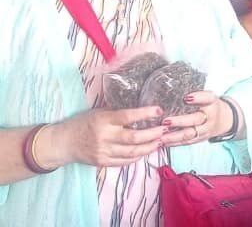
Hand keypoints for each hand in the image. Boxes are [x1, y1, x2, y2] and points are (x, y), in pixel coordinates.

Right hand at [51, 106, 166, 167]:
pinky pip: (125, 161)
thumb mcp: (99, 112)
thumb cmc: (83, 123)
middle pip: (134, 137)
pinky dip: (138, 156)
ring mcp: (103, 151)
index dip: (145, 113)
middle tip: (164, 130)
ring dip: (149, 147)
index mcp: (103, 120)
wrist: (63, 142)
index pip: (128, 116)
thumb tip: (142, 113)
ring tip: (160, 141)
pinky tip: (146, 151)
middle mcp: (104, 136)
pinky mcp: (102, 162)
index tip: (159, 110)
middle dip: (153, 134)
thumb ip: (118, 114)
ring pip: (132, 152)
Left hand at [159, 91, 234, 146]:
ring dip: (174, 135)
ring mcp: (206, 129)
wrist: (224, 120)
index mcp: (212, 102)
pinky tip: (163, 142)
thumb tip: (169, 89)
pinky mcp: (200, 139)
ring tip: (161, 136)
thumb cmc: (210, 106)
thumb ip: (194, 95)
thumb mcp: (207, 96)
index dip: (198, 98)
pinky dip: (174, 143)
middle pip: (196, 119)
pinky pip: (187, 142)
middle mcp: (210, 116)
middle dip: (180, 121)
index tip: (186, 98)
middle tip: (166, 121)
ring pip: (190, 134)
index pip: (208, 98)